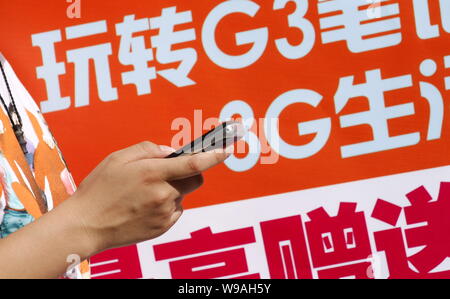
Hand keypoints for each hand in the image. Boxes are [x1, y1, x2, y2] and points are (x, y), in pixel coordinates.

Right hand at [66, 141, 228, 252]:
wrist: (86, 226)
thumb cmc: (99, 188)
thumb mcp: (117, 158)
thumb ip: (148, 149)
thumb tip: (172, 152)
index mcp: (152, 173)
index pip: (193, 163)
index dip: (214, 155)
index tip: (227, 149)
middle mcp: (163, 194)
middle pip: (195, 179)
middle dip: (192, 171)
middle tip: (172, 171)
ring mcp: (164, 213)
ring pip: (182, 195)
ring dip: (172, 190)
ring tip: (144, 193)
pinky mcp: (162, 227)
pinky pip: (175, 211)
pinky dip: (167, 205)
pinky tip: (144, 206)